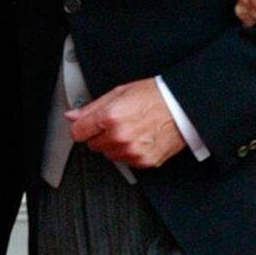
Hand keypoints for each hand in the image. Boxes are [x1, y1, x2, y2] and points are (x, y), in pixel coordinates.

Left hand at [66, 77, 185, 167]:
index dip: (82, 127)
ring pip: (109, 155)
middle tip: (117, 123)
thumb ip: (92, 107)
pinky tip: (140, 138)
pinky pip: (126, 161)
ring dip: (115, 145)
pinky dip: (130, 152)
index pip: (78, 132)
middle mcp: (119, 136)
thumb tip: (73, 115)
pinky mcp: (143, 161)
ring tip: (132, 129)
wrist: (182, 108)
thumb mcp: (120, 93)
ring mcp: (131, 151)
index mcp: (110, 117)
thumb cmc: (156, 97)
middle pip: (93, 145)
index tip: (87, 125)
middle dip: (101, 135)